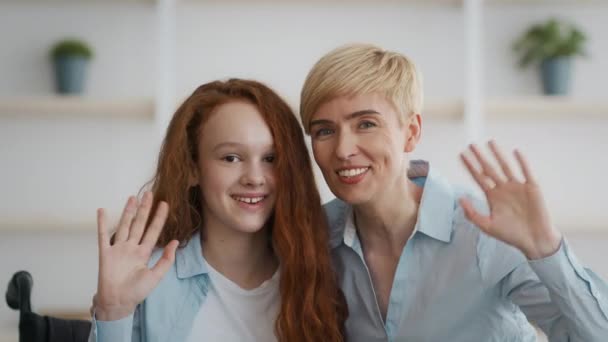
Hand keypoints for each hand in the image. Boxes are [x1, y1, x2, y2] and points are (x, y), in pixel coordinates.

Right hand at [95, 192, 178, 320]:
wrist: (118, 302)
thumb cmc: (137, 292)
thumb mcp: (156, 276)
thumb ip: (166, 259)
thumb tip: (176, 242)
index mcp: (144, 253)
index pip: (153, 231)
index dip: (159, 218)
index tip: (164, 205)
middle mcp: (131, 248)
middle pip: (139, 224)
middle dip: (144, 210)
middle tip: (149, 194)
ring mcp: (118, 249)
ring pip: (124, 226)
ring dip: (128, 212)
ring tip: (133, 198)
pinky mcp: (105, 253)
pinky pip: (103, 235)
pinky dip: (102, 223)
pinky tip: (102, 211)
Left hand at [459, 140, 561, 259]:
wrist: (534, 241)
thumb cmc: (510, 234)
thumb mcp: (487, 225)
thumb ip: (472, 213)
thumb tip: (460, 198)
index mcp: (492, 196)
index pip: (478, 177)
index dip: (470, 166)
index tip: (461, 154)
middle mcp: (503, 188)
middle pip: (489, 169)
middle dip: (480, 157)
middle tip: (471, 144)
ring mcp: (517, 187)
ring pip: (505, 167)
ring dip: (498, 154)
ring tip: (490, 142)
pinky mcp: (532, 188)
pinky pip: (526, 172)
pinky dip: (522, 162)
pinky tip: (516, 152)